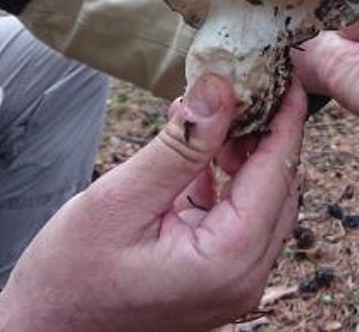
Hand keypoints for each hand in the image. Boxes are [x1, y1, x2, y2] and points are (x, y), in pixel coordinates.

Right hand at [0, 75, 305, 331]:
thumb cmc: (68, 278)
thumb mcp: (121, 199)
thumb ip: (180, 144)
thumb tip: (223, 88)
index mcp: (229, 260)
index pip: (279, 171)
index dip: (287, 117)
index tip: (290, 74)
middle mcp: (244, 278)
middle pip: (279, 187)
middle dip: (265, 132)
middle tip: (242, 84)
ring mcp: (233, 284)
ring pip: (262, 202)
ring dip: (242, 156)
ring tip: (208, 115)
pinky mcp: (217, 281)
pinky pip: (238, 221)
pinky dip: (224, 184)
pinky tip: (196, 155)